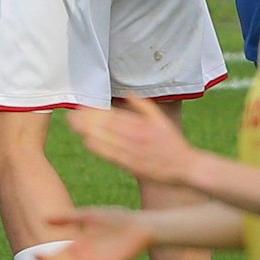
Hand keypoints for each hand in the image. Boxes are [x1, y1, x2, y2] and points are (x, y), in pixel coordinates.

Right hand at [38, 207, 156, 259]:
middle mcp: (85, 256)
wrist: (140, 226)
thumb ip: (68, 218)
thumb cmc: (118, 218)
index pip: (58, 255)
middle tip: (38, 258)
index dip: (46, 256)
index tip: (35, 253)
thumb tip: (45, 219)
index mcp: (80, 245)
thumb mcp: (88, 216)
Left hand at [67, 98, 200, 185]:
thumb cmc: (173, 143)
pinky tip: (87, 143)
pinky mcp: (135, 165)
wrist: (188, 167)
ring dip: (90, 131)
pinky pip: (114, 155)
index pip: (115, 114)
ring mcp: (136, 150)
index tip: (82, 106)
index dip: (97, 110)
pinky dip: (101, 148)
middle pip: (108, 125)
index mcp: (143, 124)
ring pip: (108, 138)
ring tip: (74, 126)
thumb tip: (129, 93)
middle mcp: (138, 135)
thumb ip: (144, 106)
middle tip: (71, 115)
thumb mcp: (161, 120)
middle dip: (88, 120)